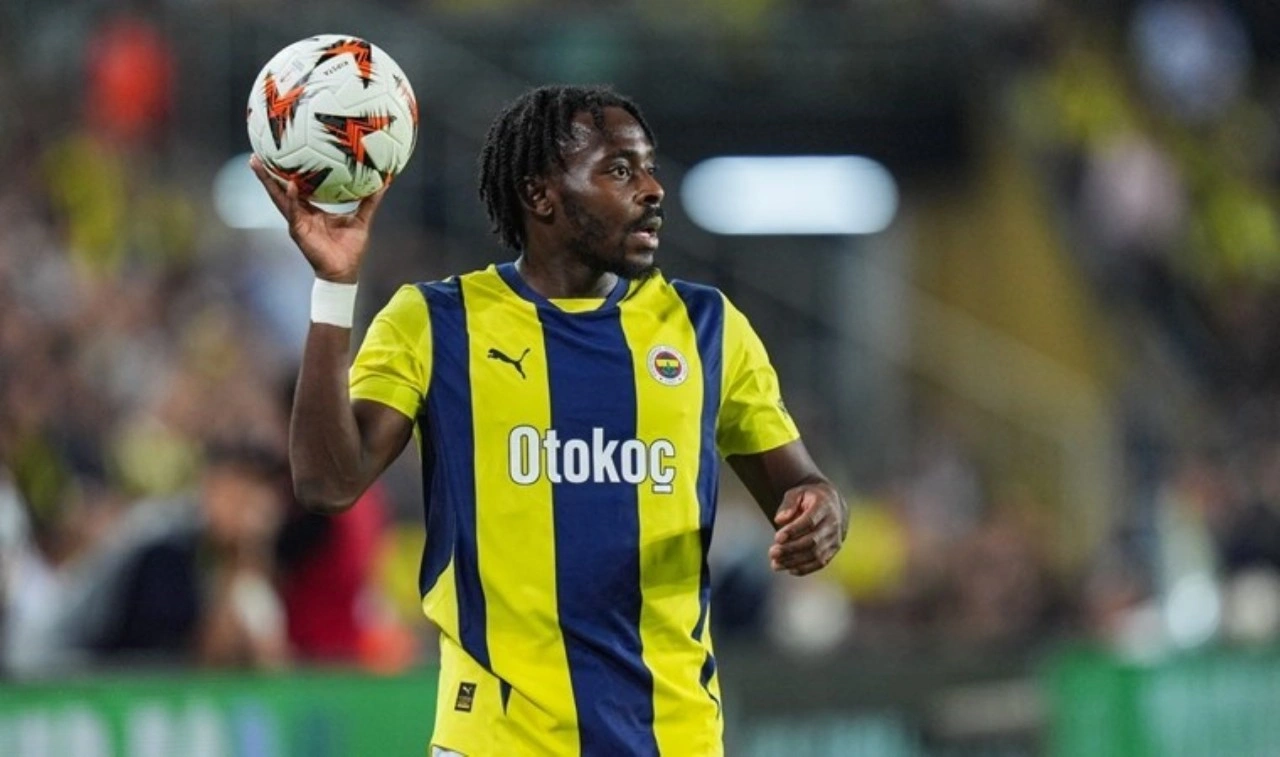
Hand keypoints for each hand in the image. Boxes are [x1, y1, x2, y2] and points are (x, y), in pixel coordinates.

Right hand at [249, 154, 387, 282]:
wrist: (344, 271)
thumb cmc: (351, 248)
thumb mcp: (361, 219)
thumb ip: (369, 202)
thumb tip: (383, 184)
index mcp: (312, 210)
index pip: (297, 187)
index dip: (288, 172)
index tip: (282, 154)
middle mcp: (301, 214)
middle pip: (281, 189)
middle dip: (268, 173)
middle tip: (257, 154)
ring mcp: (297, 221)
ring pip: (279, 198)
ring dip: (268, 181)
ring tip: (257, 164)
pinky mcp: (298, 231)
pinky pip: (293, 211)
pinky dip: (291, 198)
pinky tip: (288, 185)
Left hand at [769, 483, 846, 575]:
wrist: (833, 505)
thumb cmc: (809, 498)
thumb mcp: (797, 493)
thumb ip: (788, 504)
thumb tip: (779, 520)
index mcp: (824, 505)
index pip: (810, 521)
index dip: (793, 531)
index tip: (776, 537)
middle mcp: (833, 523)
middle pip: (812, 541)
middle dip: (790, 549)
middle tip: (772, 553)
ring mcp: (835, 538)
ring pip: (816, 555)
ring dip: (794, 561)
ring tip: (775, 564)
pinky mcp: (834, 550)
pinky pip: (820, 563)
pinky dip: (804, 568)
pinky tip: (788, 569)